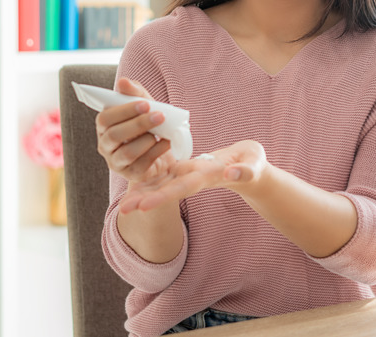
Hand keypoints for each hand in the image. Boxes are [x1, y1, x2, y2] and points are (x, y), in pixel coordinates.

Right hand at [95, 78, 174, 183]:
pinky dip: (156, 151)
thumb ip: (135, 94)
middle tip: (159, 116)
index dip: (124, 111)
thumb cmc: (150, 126)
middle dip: (138, 124)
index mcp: (105, 127)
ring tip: (163, 132)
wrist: (164, 152)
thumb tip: (123, 82)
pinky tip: (167, 142)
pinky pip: (142, 164)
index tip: (145, 103)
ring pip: (127, 152)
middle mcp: (106, 145)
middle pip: (115, 135)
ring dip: (147, 140)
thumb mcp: (145, 107)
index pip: (105, 118)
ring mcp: (117, 162)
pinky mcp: (131, 174)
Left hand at [118, 140, 267, 212]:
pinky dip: (148, 181)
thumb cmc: (253, 164)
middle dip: (146, 200)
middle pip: (167, 190)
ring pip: (162, 186)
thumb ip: (245, 170)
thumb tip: (233, 173)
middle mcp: (194, 179)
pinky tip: (131, 188)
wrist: (249, 167)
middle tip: (123, 210)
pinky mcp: (186, 170)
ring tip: (121, 207)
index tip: (144, 206)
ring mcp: (188, 176)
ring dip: (142, 195)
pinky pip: (164, 176)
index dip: (164, 195)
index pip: (183, 187)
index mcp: (208, 177)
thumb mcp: (253, 165)